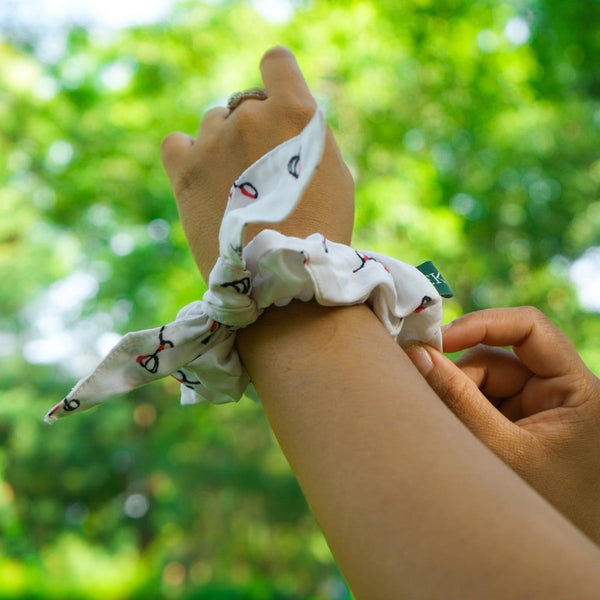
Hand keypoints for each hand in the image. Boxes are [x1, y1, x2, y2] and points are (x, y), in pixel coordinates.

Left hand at [160, 46, 353, 279]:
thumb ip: (306, 136)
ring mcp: (212, 141)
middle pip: (246, 104)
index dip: (278, 80)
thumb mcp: (335, 174)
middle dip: (256, 129)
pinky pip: (175, 143)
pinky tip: (202, 176)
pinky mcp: (184, 170)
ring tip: (237, 190)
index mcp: (294, 111)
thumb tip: (280, 125)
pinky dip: (188, 154)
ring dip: (225, 145)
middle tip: (265, 173)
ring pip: (214, 124)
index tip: (277, 103)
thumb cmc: (320, 231)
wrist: (282, 279)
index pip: (276, 62)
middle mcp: (249, 116)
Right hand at [405, 306, 599, 543]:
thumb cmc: (547, 506)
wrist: (551, 556)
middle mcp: (557, 387)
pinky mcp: (517, 417)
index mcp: (576, 388)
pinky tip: (456, 432)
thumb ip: (459, 400)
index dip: (482, 324)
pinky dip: (462, 410)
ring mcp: (536, 403)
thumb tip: (417, 353)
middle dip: (460, 378)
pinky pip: (480, 398)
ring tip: (449, 431)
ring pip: (481, 378)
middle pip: (496, 357)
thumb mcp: (503, 451)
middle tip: (428, 398)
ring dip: (458, 398)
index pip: (530, 328)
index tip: (438, 340)